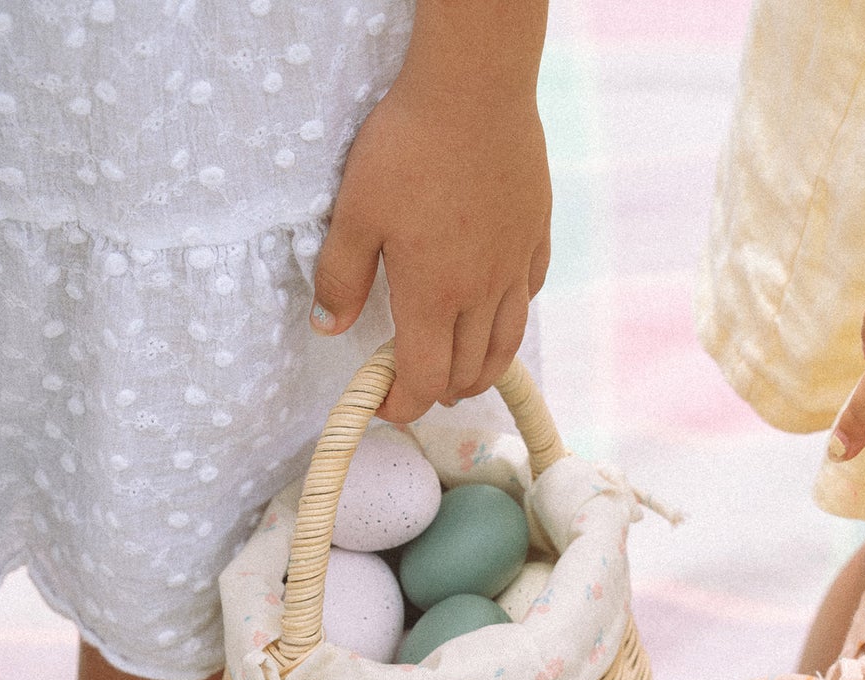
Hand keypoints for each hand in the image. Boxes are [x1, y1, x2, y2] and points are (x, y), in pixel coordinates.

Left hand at [309, 72, 550, 423]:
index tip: (384, 404)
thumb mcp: (355, 211)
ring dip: (481, 372)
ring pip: (506, 345)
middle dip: (439, 391)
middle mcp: (480, 294)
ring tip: (463, 375)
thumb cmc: (409, 147)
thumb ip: (341, 276)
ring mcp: (513, 268)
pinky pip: (528, 296)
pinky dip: (510, 319)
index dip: (402, 404)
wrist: (475, 90)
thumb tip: (329, 327)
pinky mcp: (534, 237)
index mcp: (432, 296)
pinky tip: (498, 313)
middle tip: (416, 385)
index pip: (422, 378)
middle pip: (467, 372)